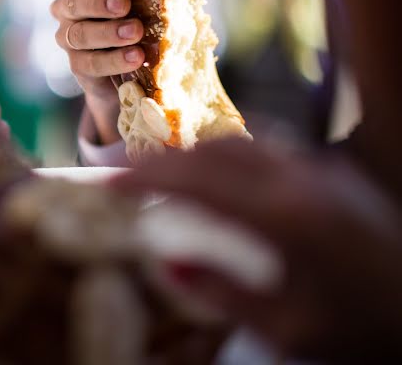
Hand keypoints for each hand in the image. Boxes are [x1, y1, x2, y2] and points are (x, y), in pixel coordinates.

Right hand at [51, 0, 143, 143]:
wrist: (135, 76)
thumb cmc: (144, 24)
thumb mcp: (155, 0)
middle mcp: (69, 10)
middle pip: (72, 1)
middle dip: (97, 1)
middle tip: (123, 4)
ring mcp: (70, 39)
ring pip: (79, 34)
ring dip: (108, 33)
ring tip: (135, 33)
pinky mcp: (79, 66)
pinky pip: (90, 63)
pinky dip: (114, 60)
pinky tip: (135, 58)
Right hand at [109, 138, 401, 359]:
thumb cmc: (366, 331)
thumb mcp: (290, 328)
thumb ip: (223, 294)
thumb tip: (168, 265)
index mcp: (287, 216)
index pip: (197, 179)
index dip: (145, 176)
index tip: (107, 183)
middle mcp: (304, 180)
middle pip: (213, 150)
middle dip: (162, 159)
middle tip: (121, 173)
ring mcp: (323, 173)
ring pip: (242, 143)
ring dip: (194, 153)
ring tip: (160, 173)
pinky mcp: (336, 177)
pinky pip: (269, 149)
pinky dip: (228, 156)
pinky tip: (216, 177)